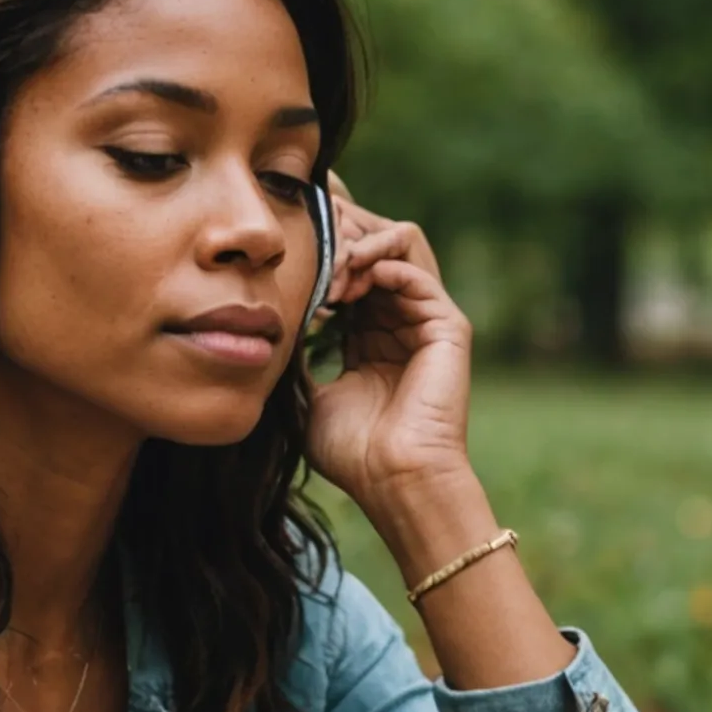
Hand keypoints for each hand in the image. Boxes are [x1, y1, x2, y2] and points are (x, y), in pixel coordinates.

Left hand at [304, 172, 473, 507]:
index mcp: (373, 333)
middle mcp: (402, 319)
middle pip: (377, 242)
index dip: (323, 248)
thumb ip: (294, 355)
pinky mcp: (447, 326)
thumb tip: (264, 323)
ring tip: (330, 263)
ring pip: (400, 243)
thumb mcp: (306, 395)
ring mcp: (427, 319)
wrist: (393, 482)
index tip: (287, 248)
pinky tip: (346, 282)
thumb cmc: (354, 453)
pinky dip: (379, 263)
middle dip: (342, 230)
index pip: (351, 267)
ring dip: (360, 242)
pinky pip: (415, 271)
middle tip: (307, 238)